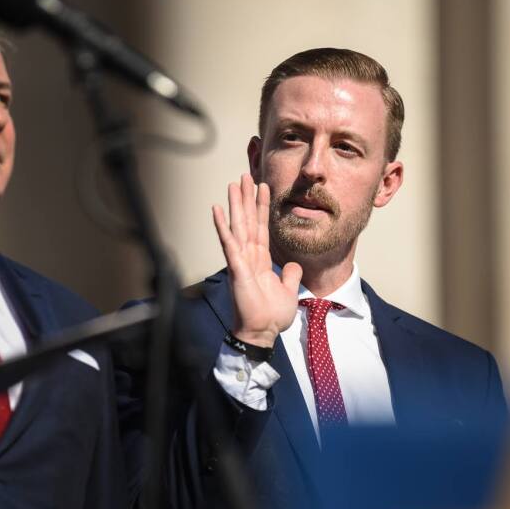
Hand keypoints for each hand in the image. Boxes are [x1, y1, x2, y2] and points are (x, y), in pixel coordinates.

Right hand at [212, 173, 301, 346]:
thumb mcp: (288, 290)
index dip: (262, 207)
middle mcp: (249, 256)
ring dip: (235, 204)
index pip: (262, 227)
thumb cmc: (271, 316)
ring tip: (233, 184)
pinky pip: (229, 243)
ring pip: (238, 226)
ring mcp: (241, 261)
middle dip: (246, 198)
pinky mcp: (237, 268)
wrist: (263, 332)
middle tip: (244, 176)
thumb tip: (292, 264)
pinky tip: (217, 209)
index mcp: (260, 260)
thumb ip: (289, 275)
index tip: (262, 187)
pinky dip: (223, 226)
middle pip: (248, 221)